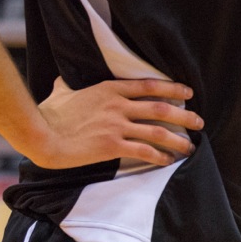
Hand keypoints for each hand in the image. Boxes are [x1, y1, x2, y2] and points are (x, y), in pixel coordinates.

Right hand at [29, 77, 202, 169]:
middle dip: (184, 115)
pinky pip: (143, 151)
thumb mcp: (62, 91)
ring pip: (157, 131)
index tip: (188, 93)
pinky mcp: (112, 146)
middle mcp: (118, 105)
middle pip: (160, 108)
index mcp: (110, 89)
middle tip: (199, 121)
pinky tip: (168, 161)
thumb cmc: (49, 113)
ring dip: (178, 139)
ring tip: (190, 146)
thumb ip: (69, 85)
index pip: (150, 86)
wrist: (42, 135)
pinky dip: (159, 156)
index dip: (172, 88)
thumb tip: (62, 80)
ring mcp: (117, 126)